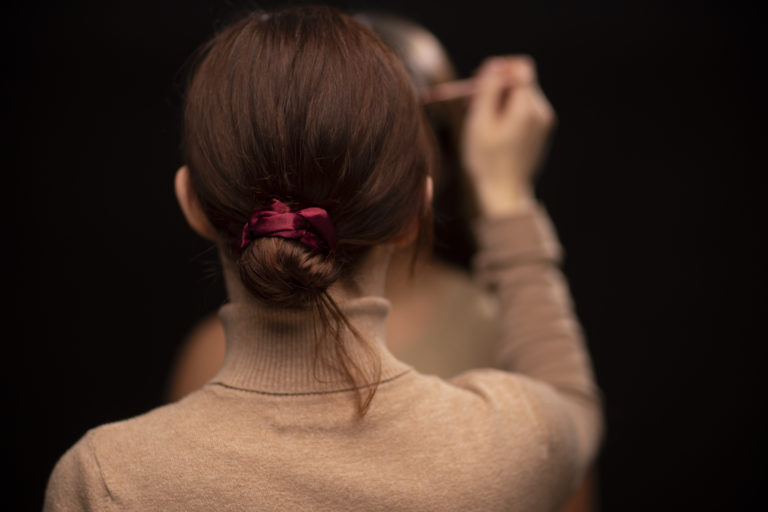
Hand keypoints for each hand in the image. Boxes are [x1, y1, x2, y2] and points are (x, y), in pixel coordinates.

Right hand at [461, 56, 555, 217]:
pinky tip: (490, 131)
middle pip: (519, 82)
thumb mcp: (480, 122)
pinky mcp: (538, 134)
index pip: (520, 68)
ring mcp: (542, 124)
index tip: (478, 83)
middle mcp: (541, 113)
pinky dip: (506, 113)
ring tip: (478, 120)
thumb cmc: (487, 161)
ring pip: (519, 96)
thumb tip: (494, 67)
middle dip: (494, 86)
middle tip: (470, 104)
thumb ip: (488, 90)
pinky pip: (522, 112)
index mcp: (528, 108)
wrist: (502, 194)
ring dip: (498, 101)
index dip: (498, 69)